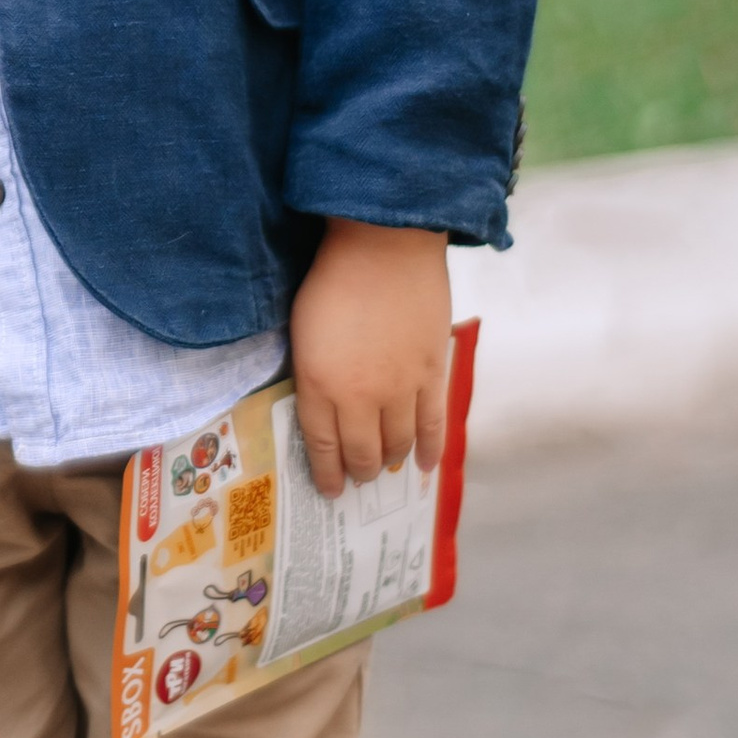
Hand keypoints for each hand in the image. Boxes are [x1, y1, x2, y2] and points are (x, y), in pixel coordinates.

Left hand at [289, 218, 450, 498]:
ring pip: (398, 443)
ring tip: (384, 468)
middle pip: (362, 451)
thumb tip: (323, 405)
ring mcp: (401, 388)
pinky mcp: (433, 373)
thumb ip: (312, 374)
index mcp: (319, 384)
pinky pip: (434, 424)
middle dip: (358, 472)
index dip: (327, 472)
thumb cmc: (333, 279)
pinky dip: (431, 449)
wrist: (383, 247)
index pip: (323, 445)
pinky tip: (426, 467)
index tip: (329, 490)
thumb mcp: (303, 331)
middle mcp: (360, 396)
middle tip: (357, 480)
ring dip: (390, 461)